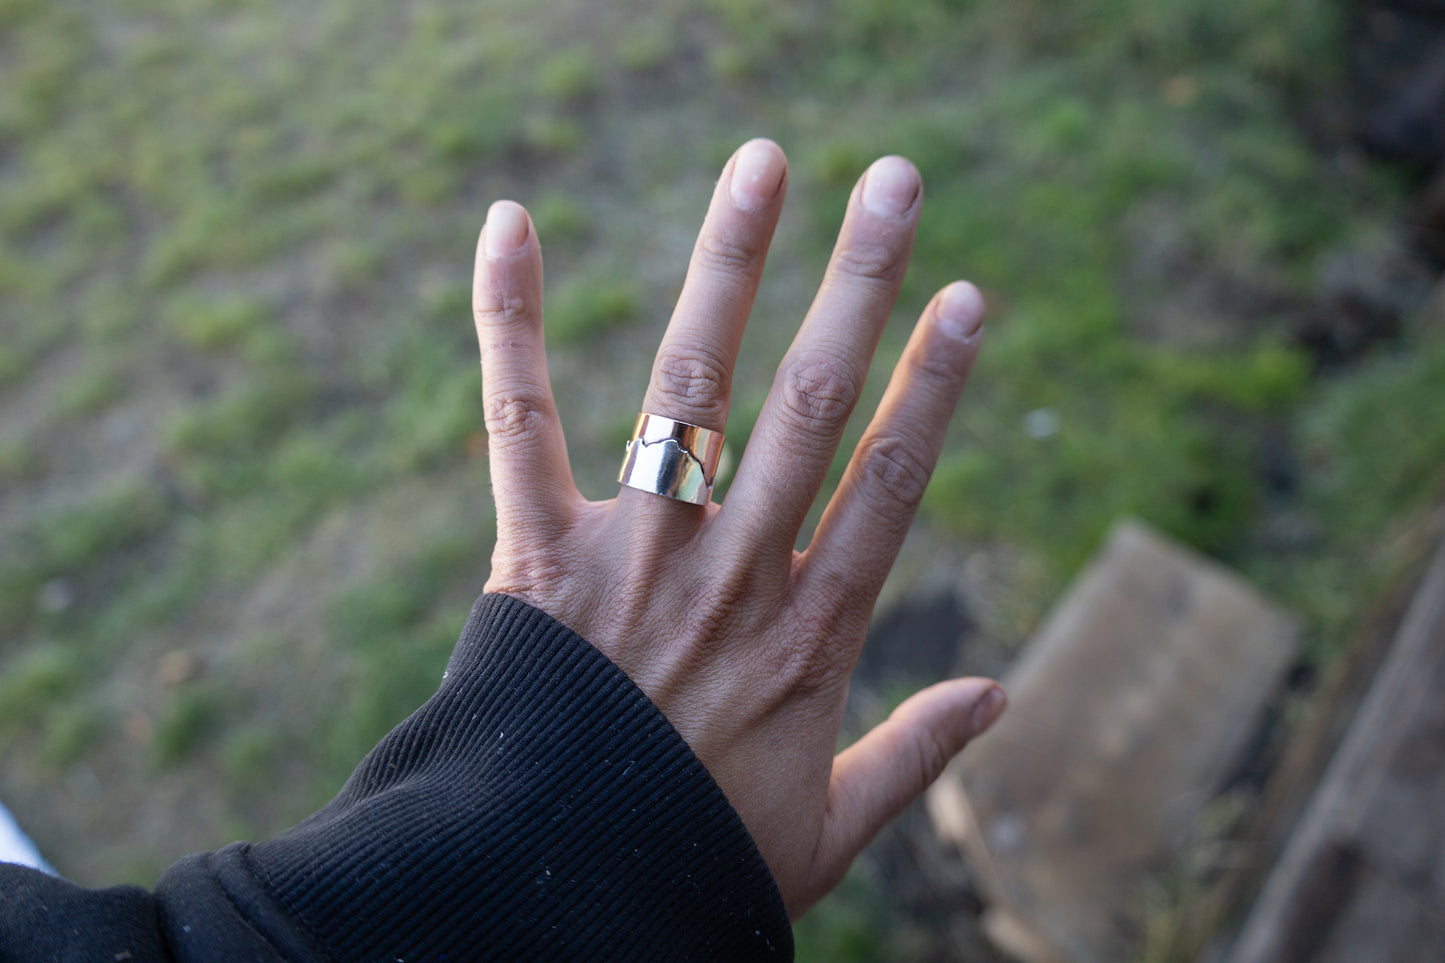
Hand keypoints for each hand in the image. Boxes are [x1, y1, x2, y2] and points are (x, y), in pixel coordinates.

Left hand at [471, 138, 1003, 917]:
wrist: (554, 895)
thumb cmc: (691, 858)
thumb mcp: (829, 830)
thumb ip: (915, 754)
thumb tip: (1001, 693)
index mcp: (810, 634)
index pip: (890, 481)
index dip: (936, 385)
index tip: (969, 298)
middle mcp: (732, 572)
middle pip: (809, 403)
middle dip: (859, 283)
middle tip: (896, 180)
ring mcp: (634, 553)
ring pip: (691, 384)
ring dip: (730, 264)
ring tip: (766, 165)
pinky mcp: (537, 551)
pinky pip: (520, 421)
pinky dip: (508, 320)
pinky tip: (511, 222)